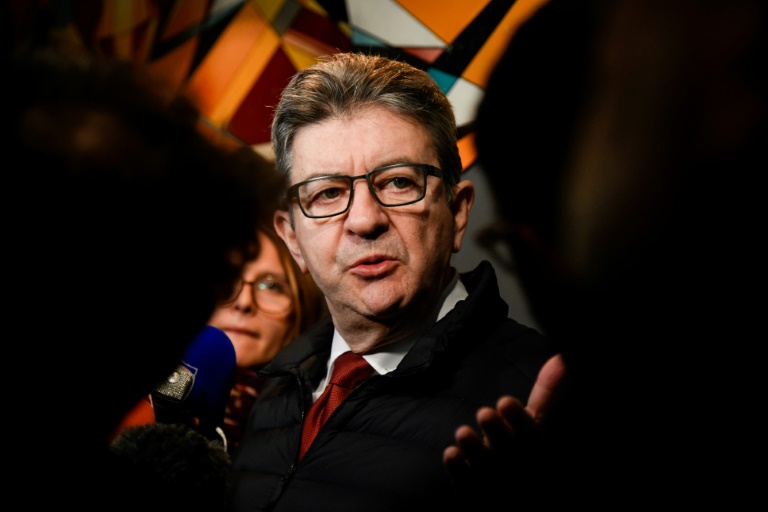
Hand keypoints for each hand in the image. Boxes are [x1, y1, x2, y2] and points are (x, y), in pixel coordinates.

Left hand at [443, 354, 565, 496]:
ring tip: (463, 432)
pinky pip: (467, 488)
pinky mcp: (478, 497)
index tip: (504, 401)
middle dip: (497, 433)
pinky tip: (451, 454)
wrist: (511, 492)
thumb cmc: (523, 452)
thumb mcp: (536, 424)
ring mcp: (500, 486)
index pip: (534, 438)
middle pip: (511, 455)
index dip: (519, 421)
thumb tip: (561, 358)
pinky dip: (459, 471)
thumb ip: (548, 393)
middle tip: (483, 412)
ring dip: (475, 451)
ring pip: (488, 471)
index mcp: (538, 451)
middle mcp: (521, 469)